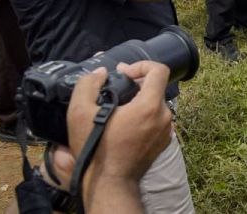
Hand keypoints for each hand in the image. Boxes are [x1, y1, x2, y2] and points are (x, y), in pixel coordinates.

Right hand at [49, 62, 172, 200]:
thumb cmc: (95, 149)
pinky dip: (143, 117)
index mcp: (150, 106)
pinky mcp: (163, 142)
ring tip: (118, 109)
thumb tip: (101, 73)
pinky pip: (156, 120)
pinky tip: (124, 125)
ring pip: (156, 104)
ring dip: (139, 101)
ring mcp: (166, 131)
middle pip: (156, 87)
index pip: (159, 70)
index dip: (140, 65)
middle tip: (116, 88)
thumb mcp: (79, 112)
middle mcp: (164, 116)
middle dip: (137, 84)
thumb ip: (88, 84)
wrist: (109, 182)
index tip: (123, 73)